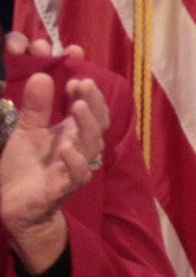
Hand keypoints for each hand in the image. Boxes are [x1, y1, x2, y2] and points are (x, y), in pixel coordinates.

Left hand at [3, 52, 111, 273]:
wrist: (16, 205)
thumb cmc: (24, 167)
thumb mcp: (26, 131)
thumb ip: (35, 107)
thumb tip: (41, 75)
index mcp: (72, 132)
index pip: (90, 107)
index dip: (89, 91)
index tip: (77, 71)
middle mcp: (79, 147)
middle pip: (98, 123)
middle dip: (93, 102)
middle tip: (82, 83)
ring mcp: (75, 166)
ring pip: (91, 145)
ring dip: (86, 125)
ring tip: (77, 107)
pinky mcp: (64, 187)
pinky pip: (77, 174)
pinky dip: (74, 161)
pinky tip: (65, 148)